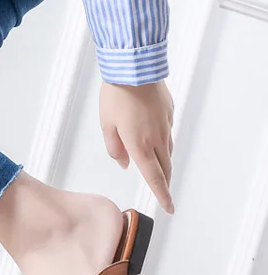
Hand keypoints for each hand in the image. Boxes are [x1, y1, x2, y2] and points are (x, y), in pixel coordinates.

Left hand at [100, 81, 174, 213]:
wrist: (135, 67)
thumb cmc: (117, 95)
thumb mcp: (107, 125)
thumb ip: (114, 148)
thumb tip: (124, 163)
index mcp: (139, 145)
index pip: (154, 178)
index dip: (162, 194)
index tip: (169, 207)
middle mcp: (156, 138)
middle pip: (164, 168)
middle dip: (165, 183)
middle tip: (164, 193)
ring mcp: (165, 125)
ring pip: (167, 151)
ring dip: (164, 164)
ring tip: (159, 171)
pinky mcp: (169, 112)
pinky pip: (166, 133)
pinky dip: (162, 142)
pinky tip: (154, 139)